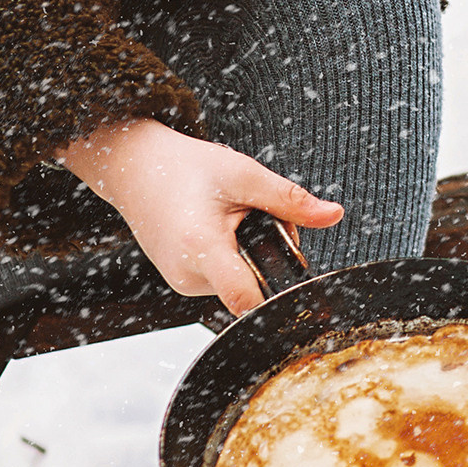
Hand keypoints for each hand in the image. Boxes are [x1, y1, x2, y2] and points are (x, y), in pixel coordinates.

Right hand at [58, 117, 341, 314]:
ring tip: (231, 217)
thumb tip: (333, 215)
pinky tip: (218, 228)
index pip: (247, 300)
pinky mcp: (180, 282)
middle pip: (252, 287)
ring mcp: (181, 283)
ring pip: (238, 283)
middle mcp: (187, 275)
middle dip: (268, 256)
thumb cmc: (182, 167)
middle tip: (255, 216)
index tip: (300, 285)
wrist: (134, 167)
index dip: (279, 297)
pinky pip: (221, 280)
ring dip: (249, 256)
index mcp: (202, 247)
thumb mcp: (243, 174)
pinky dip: (230, 258)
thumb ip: (289, 199)